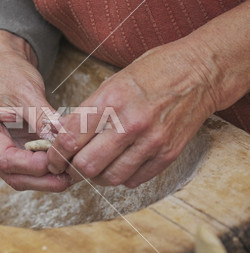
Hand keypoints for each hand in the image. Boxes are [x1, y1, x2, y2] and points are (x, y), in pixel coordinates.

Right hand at [0, 30, 71, 191]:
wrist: (1, 68)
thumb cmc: (9, 75)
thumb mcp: (28, 92)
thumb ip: (43, 118)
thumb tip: (64, 140)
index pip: (5, 159)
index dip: (33, 165)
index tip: (58, 161)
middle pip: (12, 175)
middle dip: (43, 180)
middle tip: (70, 177)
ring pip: (19, 177)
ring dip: (45, 180)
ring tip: (70, 175)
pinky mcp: (7, 152)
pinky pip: (24, 170)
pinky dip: (43, 172)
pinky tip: (62, 168)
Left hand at [47, 38, 218, 187]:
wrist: (199, 73)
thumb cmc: (153, 72)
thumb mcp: (113, 81)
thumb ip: (89, 111)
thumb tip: (64, 135)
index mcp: (111, 100)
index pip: (70, 139)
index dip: (55, 155)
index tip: (52, 160)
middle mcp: (130, 123)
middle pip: (87, 165)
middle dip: (72, 170)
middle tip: (70, 167)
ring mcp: (151, 141)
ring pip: (110, 178)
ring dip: (96, 177)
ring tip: (94, 167)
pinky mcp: (167, 154)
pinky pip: (134, 180)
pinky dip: (121, 177)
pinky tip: (118, 165)